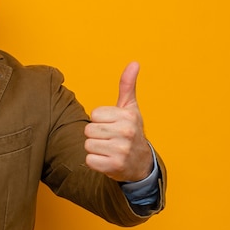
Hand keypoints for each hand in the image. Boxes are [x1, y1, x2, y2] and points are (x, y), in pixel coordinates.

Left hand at [84, 62, 151, 181]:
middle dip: (96, 135)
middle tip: (110, 139)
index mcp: (127, 116)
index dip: (100, 120)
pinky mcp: (113, 167)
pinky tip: (107, 160)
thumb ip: (127, 85)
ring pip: (87, 144)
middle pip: (88, 130)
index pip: (94, 114)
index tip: (112, 125)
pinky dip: (95, 161)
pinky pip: (89, 160)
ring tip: (109, 149)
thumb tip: (134, 63)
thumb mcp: (130, 108)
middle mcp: (126, 133)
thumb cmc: (131, 131)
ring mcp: (120, 151)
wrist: (141, 163)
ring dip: (95, 148)